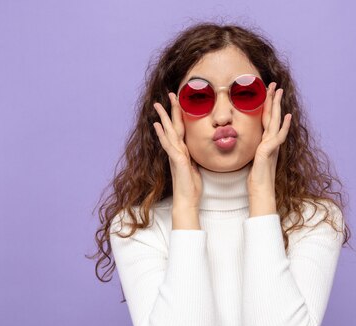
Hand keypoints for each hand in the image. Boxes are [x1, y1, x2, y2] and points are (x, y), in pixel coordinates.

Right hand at [153, 92, 201, 209]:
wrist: (187, 200)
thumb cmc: (191, 187)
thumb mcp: (196, 167)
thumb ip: (194, 157)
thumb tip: (197, 150)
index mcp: (182, 151)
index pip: (181, 129)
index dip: (180, 115)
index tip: (179, 102)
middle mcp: (177, 151)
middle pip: (173, 126)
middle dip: (170, 110)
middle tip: (169, 94)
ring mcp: (175, 155)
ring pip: (169, 132)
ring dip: (163, 118)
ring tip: (158, 105)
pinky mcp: (177, 161)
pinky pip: (169, 145)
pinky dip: (162, 135)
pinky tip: (157, 126)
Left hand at [247, 82, 291, 195]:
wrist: (260, 190)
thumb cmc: (256, 178)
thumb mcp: (251, 158)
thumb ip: (253, 149)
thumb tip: (250, 144)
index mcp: (265, 141)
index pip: (266, 119)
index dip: (266, 106)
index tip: (266, 93)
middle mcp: (270, 141)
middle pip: (272, 116)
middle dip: (273, 100)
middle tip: (275, 84)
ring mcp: (271, 145)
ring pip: (275, 121)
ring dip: (278, 106)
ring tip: (279, 92)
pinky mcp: (270, 151)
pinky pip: (278, 136)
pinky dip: (284, 126)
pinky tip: (288, 116)